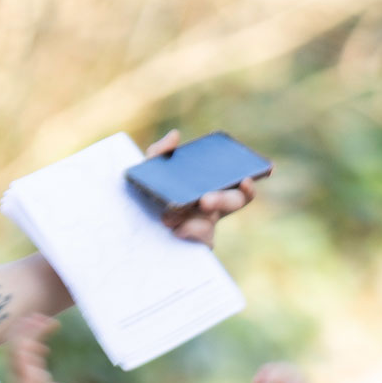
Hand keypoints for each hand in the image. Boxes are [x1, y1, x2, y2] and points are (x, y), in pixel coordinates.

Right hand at [9, 314, 80, 382]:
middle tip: (41, 316)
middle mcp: (19, 369)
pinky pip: (22, 350)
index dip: (33, 334)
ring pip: (19, 342)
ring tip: (42, 319)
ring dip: (30, 329)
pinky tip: (42, 334)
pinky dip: (31, 340)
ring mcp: (19, 370)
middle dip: (28, 327)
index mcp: (24, 371)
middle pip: (18, 340)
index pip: (24, 347)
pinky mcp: (23, 373)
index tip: (44, 324)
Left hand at [145, 129, 261, 247]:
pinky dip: (187, 235)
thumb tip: (176, 135)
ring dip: (197, 224)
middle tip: (204, 200)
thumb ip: (161, 152)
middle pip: (231, 205)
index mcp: (212, 191)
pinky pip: (195, 244)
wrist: (132, 224)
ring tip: (173, 219)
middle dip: (222, 200)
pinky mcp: (191, 247)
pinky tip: (176, 231)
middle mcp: (213, 211)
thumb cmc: (152, 194)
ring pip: (210, 228)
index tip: (247, 180)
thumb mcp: (153, 170)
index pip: (239, 189)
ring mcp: (204, 231)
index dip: (249, 186)